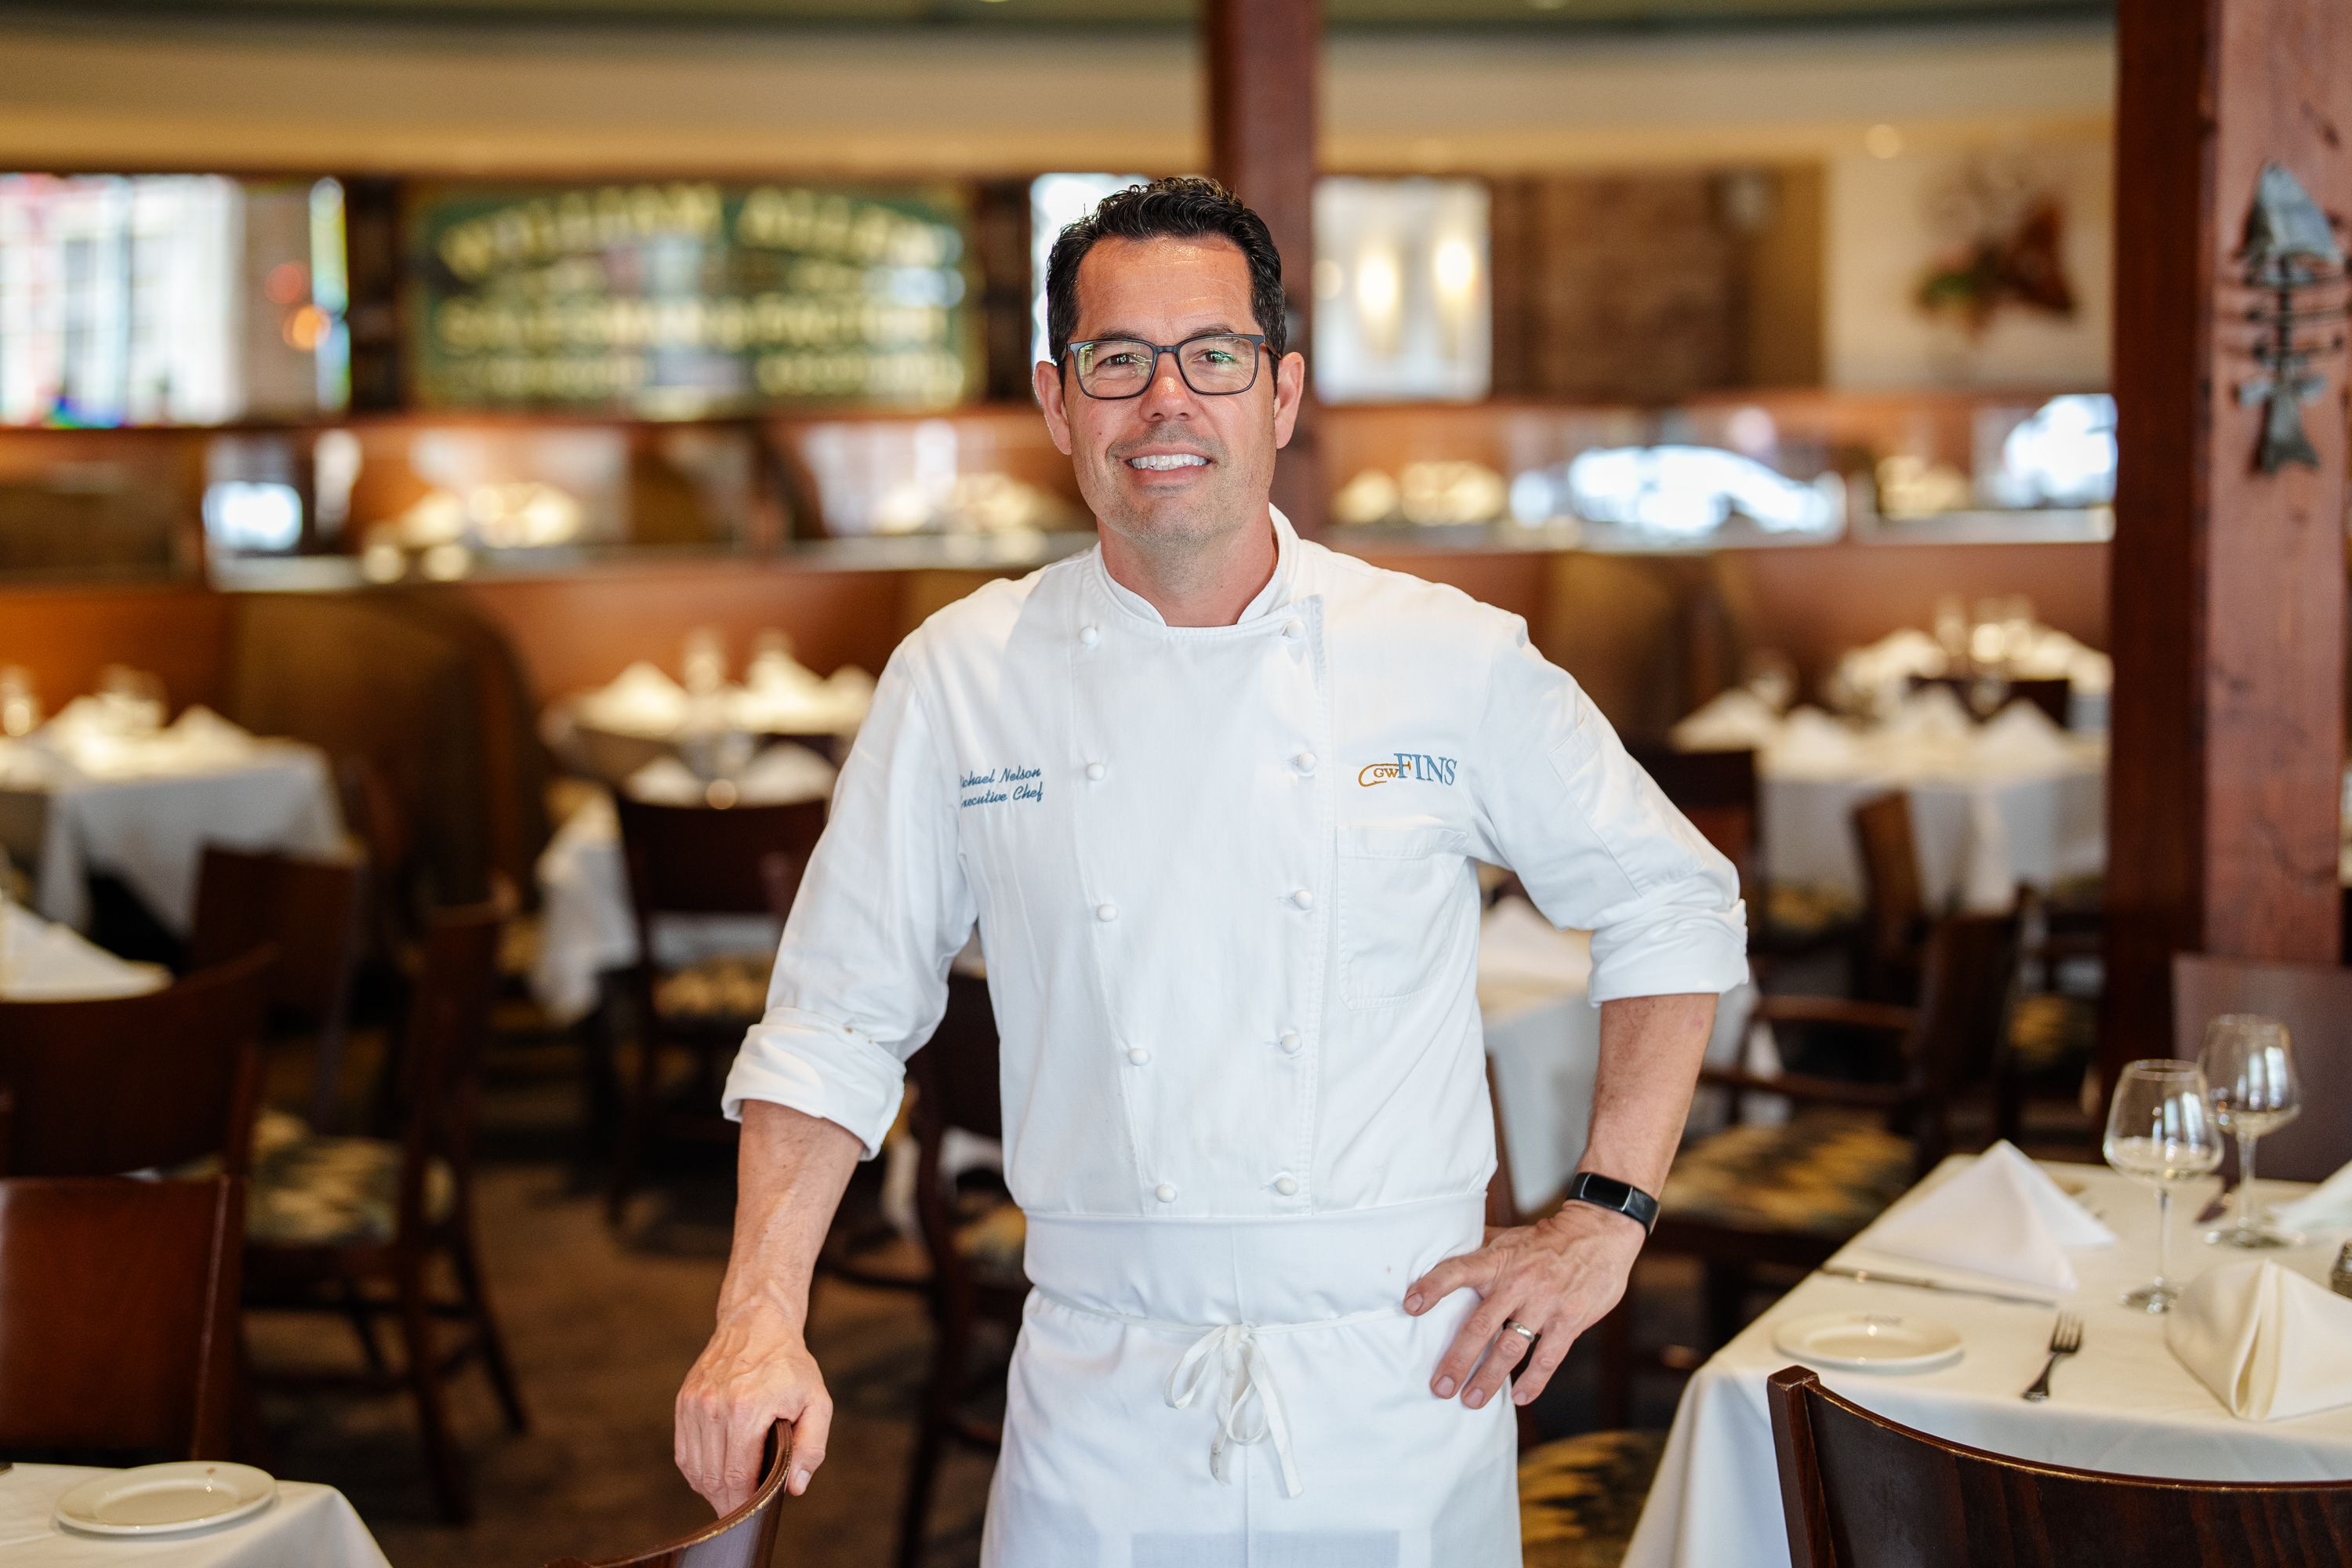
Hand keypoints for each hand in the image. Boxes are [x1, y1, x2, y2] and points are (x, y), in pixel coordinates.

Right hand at [675, 1299, 829, 1511]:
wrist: (756, 1325)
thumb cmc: (790, 1366)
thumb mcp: (817, 1402)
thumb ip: (811, 1447)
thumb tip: (794, 1487)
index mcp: (747, 1408)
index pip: (737, 1477)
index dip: (746, 1505)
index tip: (756, 1515)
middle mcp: (714, 1406)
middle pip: (713, 1479)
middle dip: (729, 1503)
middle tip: (746, 1511)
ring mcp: (694, 1404)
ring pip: (695, 1470)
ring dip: (713, 1490)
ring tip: (733, 1493)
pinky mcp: (683, 1403)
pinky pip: (684, 1454)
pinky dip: (699, 1471)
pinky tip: (717, 1473)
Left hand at [1403, 1201, 1644, 1409]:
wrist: (1600, 1234)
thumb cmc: (1546, 1240)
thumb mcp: (1509, 1238)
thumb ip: (1480, 1250)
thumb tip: (1440, 1249)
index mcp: (1497, 1261)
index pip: (1457, 1271)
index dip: (1432, 1287)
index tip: (1410, 1307)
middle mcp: (1517, 1282)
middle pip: (1479, 1325)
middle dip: (1457, 1359)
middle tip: (1440, 1387)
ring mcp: (1544, 1303)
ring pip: (1511, 1348)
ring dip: (1489, 1378)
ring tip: (1470, 1400)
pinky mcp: (1569, 1320)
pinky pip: (1548, 1358)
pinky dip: (1533, 1381)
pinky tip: (1520, 1398)